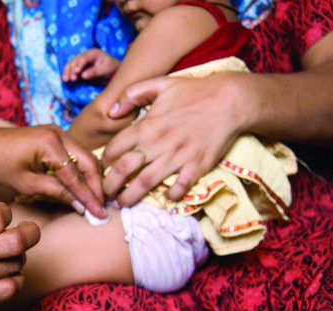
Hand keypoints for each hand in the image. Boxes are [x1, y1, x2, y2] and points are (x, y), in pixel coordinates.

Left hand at [0, 124, 106, 217]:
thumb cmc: (0, 163)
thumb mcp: (26, 184)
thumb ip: (56, 192)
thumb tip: (81, 206)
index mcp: (50, 144)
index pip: (76, 175)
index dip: (89, 197)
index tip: (99, 214)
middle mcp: (59, 134)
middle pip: (89, 162)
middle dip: (98, 186)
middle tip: (104, 207)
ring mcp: (60, 133)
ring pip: (86, 157)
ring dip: (93, 178)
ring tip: (98, 200)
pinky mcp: (58, 137)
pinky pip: (77, 155)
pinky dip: (84, 171)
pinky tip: (86, 187)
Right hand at [0, 203, 39, 310]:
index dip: (6, 213)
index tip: (1, 216)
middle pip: (16, 241)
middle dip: (29, 233)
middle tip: (28, 232)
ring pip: (15, 265)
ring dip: (19, 258)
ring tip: (11, 255)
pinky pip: (8, 290)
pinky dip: (14, 281)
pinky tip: (7, 275)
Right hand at [62, 48, 120, 82]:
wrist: (112, 71)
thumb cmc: (111, 69)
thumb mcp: (105, 69)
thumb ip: (95, 72)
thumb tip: (83, 76)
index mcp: (93, 53)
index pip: (84, 57)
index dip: (79, 64)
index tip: (77, 72)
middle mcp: (85, 55)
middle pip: (75, 60)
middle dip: (71, 69)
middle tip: (72, 79)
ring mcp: (80, 61)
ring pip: (70, 64)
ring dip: (67, 72)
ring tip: (65, 80)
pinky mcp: (78, 68)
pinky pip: (70, 70)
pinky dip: (67, 74)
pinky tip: (65, 80)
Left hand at [102, 74, 244, 205]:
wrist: (230, 100)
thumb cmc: (194, 91)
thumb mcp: (160, 84)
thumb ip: (132, 94)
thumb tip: (111, 111)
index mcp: (146, 125)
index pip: (115, 148)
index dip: (104, 162)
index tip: (102, 170)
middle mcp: (158, 143)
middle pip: (124, 170)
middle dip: (109, 186)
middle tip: (105, 194)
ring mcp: (177, 156)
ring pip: (145, 182)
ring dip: (130, 197)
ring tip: (122, 204)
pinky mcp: (196, 165)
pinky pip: (180, 186)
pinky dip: (171, 195)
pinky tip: (165, 198)